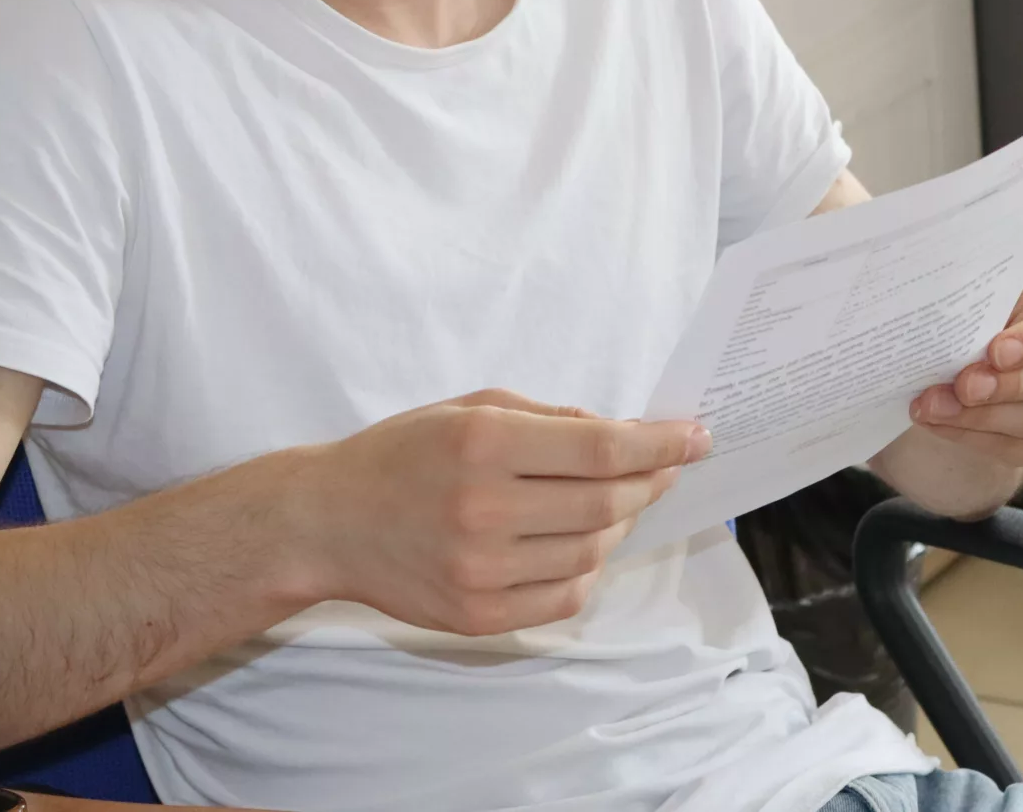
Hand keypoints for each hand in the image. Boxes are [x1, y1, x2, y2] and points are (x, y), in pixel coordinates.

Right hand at [282, 389, 707, 636]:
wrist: (327, 521)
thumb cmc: (402, 454)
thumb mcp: (470, 407)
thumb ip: (548, 418)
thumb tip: (622, 435)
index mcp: (483, 444)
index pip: (600, 450)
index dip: (659, 445)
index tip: (695, 437)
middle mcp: (483, 508)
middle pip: (606, 504)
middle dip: (649, 483)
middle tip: (662, 469)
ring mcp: (481, 570)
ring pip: (591, 553)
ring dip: (616, 525)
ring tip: (608, 504)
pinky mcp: (478, 615)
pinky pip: (564, 598)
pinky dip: (585, 569)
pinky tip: (574, 543)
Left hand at [907, 279, 1022, 469]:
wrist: (1006, 344)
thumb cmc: (1009, 311)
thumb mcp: (1004, 296)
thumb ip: (989, 314)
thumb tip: (950, 340)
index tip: (996, 351)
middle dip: (1008, 386)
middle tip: (962, 385)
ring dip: (983, 417)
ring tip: (935, 406)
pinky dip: (977, 437)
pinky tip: (942, 423)